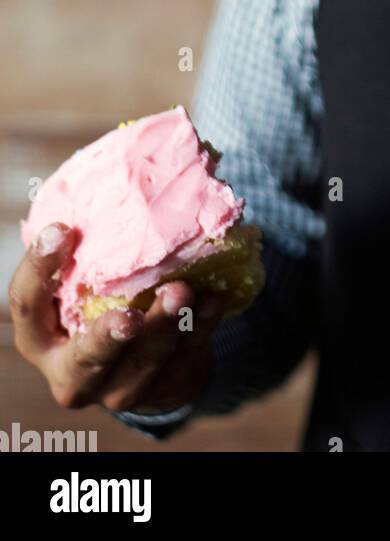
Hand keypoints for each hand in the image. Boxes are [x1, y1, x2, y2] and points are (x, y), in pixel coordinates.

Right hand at [9, 222, 228, 413]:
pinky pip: (182, 361)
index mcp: (42, 333)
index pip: (27, 304)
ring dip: (162, 329)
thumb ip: (94, 240)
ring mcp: (117, 387)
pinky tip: (211, 300)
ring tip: (182, 291)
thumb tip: (130, 151)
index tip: (62, 229)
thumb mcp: (88, 277)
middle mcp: (71, 368)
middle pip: (83, 360)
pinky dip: (199, 328)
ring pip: (139, 368)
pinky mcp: (162, 389)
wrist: (148, 358)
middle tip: (128, 315)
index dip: (40, 269)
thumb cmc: (106, 297)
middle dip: (107, 338)